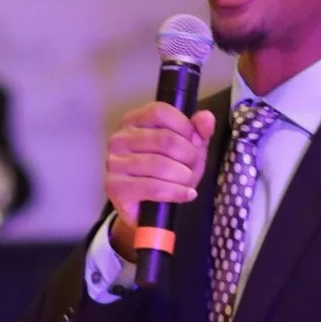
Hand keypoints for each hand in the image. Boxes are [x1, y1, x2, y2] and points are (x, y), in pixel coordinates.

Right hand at [105, 101, 217, 260]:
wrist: (149, 210)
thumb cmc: (167, 173)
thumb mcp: (187, 148)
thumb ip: (198, 131)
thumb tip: (206, 118)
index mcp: (134, 121)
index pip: (159, 112)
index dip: (184, 127)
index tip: (195, 143)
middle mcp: (119, 138)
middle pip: (164, 139)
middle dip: (188, 156)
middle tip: (193, 168)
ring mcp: (114, 163)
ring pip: (160, 165)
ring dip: (183, 176)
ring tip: (188, 182)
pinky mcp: (115, 188)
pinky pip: (153, 187)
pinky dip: (176, 192)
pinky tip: (186, 194)